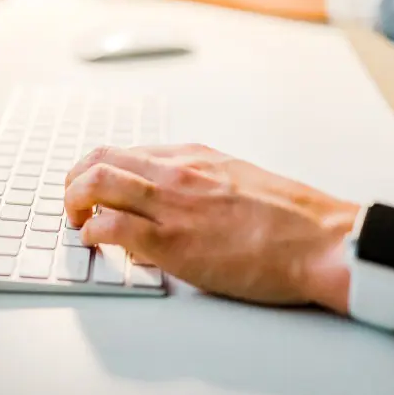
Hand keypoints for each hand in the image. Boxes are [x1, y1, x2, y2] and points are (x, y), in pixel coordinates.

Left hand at [64, 144, 358, 306]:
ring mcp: (171, 204)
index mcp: (192, 156)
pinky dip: (92, 233)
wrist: (321, 240)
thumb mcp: (239, 180)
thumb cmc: (290, 217)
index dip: (97, 169)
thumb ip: (199, 185)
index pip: (124, 151)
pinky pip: (110, 228)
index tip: (92, 186)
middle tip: (72, 201)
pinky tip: (95, 242)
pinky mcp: (171, 241)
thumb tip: (168, 201)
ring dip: (73, 201)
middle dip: (74, 180)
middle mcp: (175, 172)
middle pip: (99, 159)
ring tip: (75, 219)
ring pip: (96, 184)